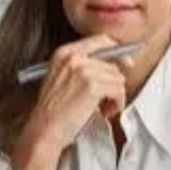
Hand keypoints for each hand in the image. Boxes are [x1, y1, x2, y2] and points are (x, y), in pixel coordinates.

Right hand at [10, 34, 130, 169]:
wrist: (44, 129)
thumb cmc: (54, 110)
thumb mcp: (62, 78)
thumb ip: (83, 66)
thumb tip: (114, 64)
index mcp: (64, 52)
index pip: (101, 40)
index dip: (117, 51)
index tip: (126, 62)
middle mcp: (74, 57)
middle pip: (113, 62)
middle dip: (115, 83)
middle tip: (109, 99)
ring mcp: (83, 70)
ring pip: (118, 78)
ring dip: (115, 96)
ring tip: (103, 108)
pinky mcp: (93, 86)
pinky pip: (119, 91)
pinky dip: (116, 104)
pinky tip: (105, 112)